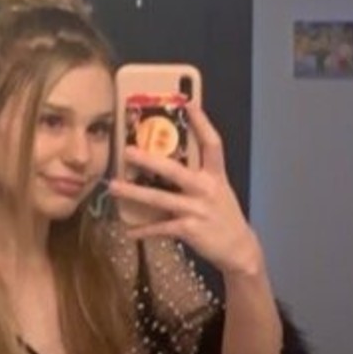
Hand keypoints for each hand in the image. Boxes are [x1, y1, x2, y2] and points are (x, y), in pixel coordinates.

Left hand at [107, 102, 263, 279]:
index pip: (212, 143)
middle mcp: (207, 189)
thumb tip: (172, 160)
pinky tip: (129, 230)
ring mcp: (197, 210)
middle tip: (127, 151)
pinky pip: (161, 228)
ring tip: (113, 187)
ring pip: (161, 199)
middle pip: (175, 171)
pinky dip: (144, 230)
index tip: (188, 103)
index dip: (201, 123)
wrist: (239, 249)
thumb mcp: (219, 190)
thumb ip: (200, 175)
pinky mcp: (190, 229)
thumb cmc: (224, 216)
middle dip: (149, 160)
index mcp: (216, 175)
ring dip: (134, 194)